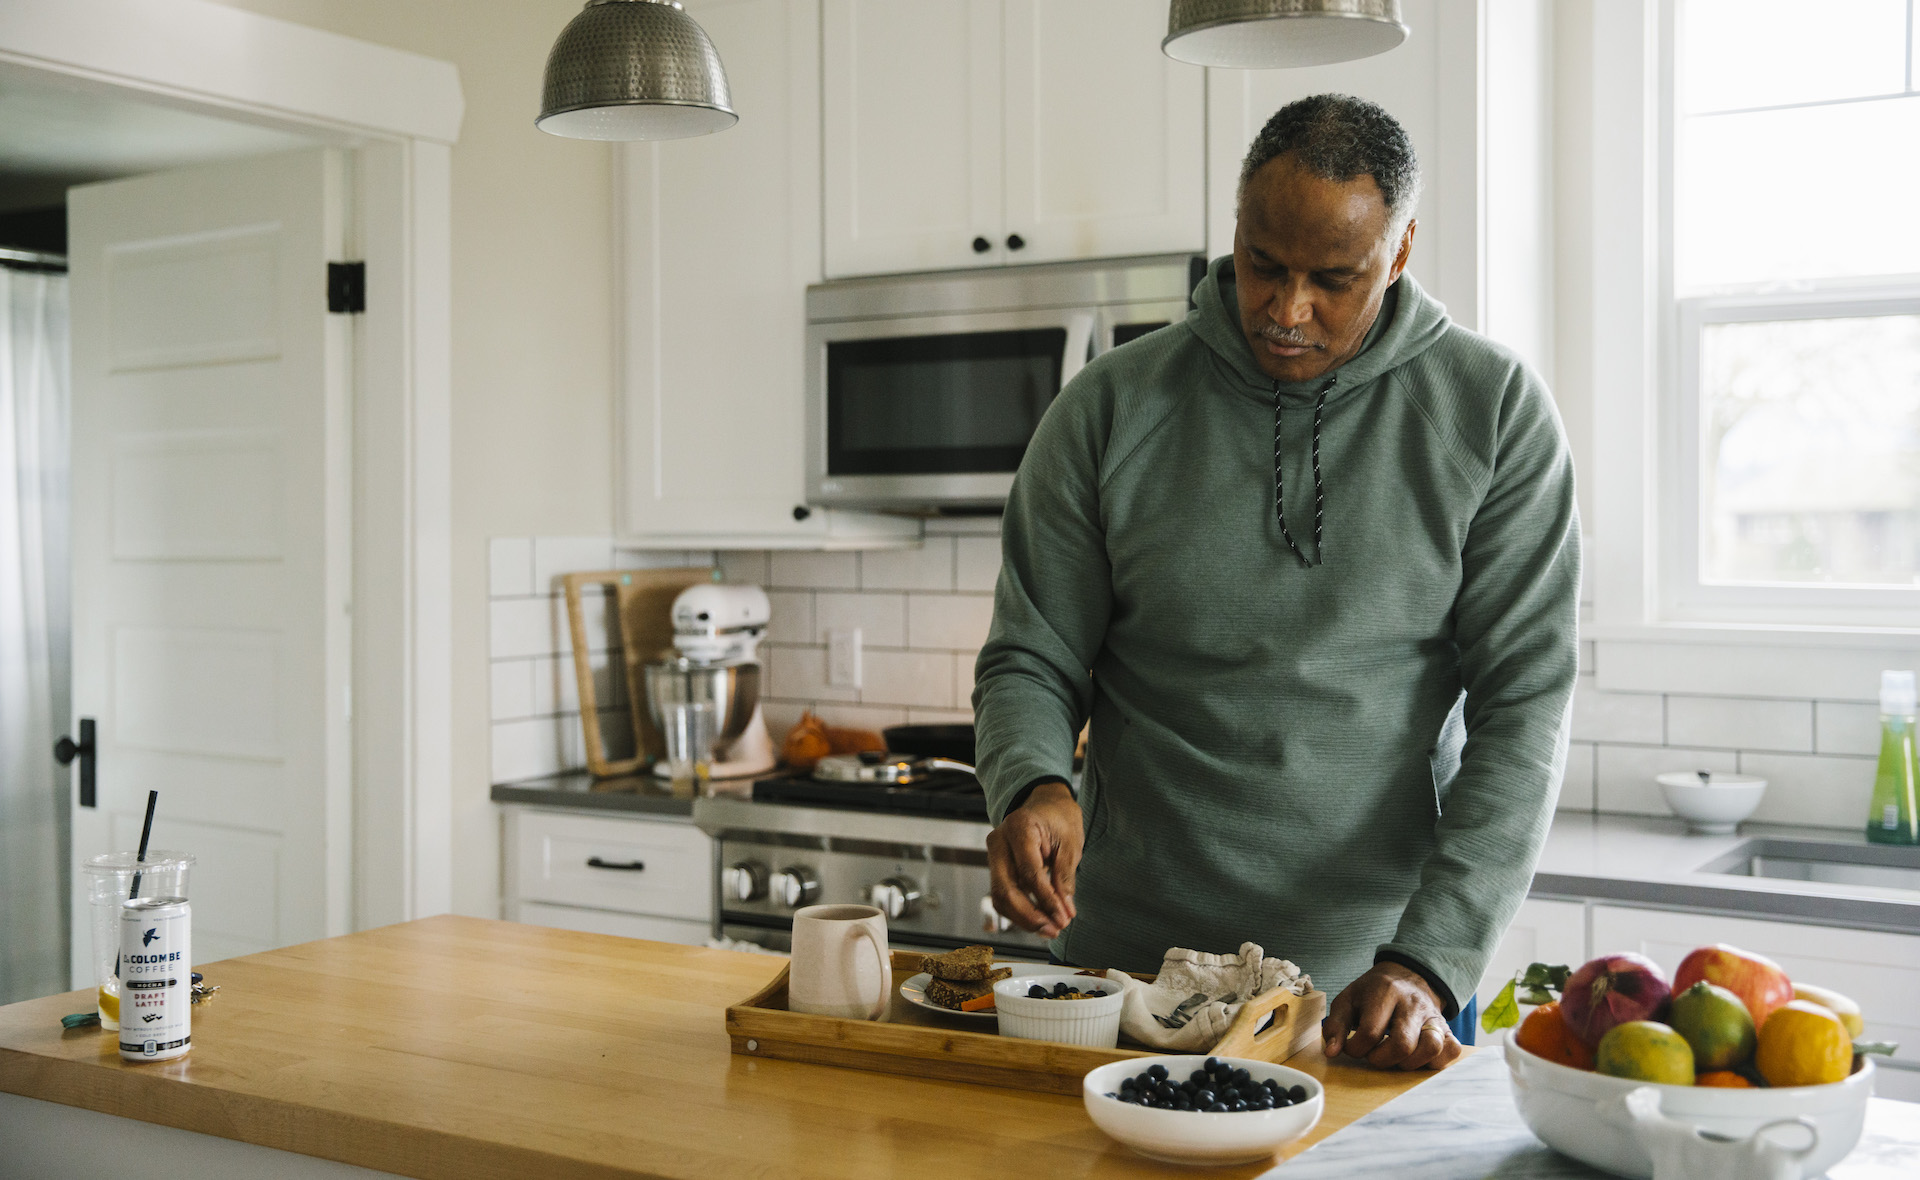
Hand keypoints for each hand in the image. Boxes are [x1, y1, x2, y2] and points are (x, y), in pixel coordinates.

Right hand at [985, 781, 1080, 937]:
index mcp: (1019, 828)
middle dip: (1029, 916)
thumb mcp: (1071, 843)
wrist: (1045, 805)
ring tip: (1049, 929)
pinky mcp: (996, 867)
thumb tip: (1065, 911)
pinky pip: (1002, 895)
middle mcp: (999, 841)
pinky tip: (1039, 920)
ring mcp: (993, 854)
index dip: (1046, 900)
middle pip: (1005, 889)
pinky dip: (1019, 912)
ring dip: (1023, 919)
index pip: (1029, 873)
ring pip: (999, 897)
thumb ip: (1065, 877)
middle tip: (1053, 929)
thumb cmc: (1059, 819)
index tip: (1063, 918)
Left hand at [1321, 962, 1462, 1070]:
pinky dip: (1434, 1061)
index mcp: (1385, 991)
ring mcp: (1434, 1016)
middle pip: (1402, 1044)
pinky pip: (1451, 1050)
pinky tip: (1417, 1057)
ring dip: (1409, 1063)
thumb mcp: (1348, 1000)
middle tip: (1374, 1055)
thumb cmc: (1373, 993)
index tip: (1353, 1047)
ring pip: (1431, 1047)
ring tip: (1396, 1058)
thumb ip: (1336, 1025)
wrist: (1407, 976)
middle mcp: (1413, 1003)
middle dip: (1382, 1059)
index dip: (1356, 1049)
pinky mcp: (1448, 1028)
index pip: (1370, 1032)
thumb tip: (1332, 1053)